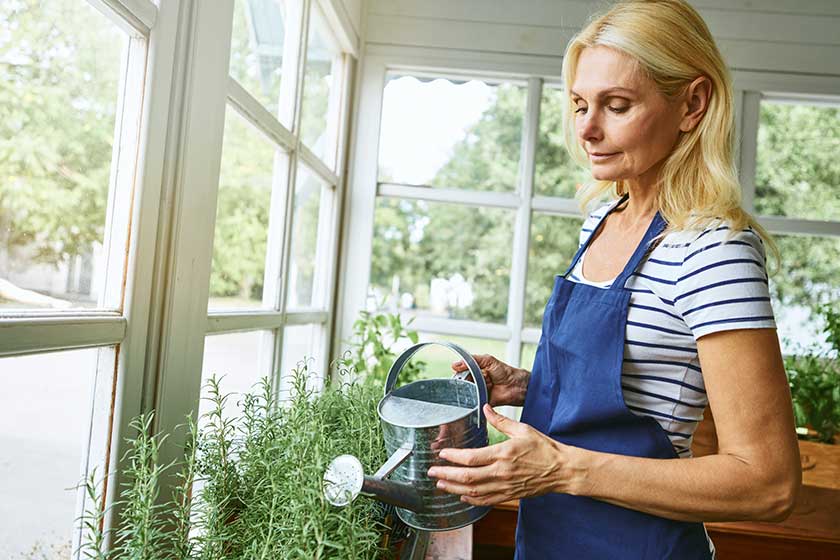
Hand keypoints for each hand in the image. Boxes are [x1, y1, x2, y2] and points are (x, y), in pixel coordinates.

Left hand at [426, 404, 583, 505]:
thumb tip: (485, 408)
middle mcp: (501, 472)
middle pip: (467, 477)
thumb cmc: (544, 448)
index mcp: (503, 454)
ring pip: (473, 492)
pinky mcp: (509, 495)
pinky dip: (470, 500)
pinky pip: (485, 501)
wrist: (562, 470)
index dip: (452, 457)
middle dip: (446, 475)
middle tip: (432, 472)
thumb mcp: (523, 429)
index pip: (471, 458)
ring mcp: (504, 486)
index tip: (441, 454)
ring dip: (454, 488)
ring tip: (440, 484)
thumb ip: (501, 421)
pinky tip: (461, 496)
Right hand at [451, 354, 528, 406]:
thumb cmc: (506, 372)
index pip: (462, 372)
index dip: (458, 374)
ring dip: (464, 394)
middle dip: (460, 385)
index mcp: (477, 371)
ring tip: (464, 392)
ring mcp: (479, 392)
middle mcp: (477, 382)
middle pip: (463, 384)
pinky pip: (473, 403)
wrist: (517, 386)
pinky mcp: (483, 402)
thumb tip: (456, 364)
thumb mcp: (488, 360)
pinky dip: (471, 403)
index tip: (455, 376)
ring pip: (467, 394)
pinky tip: (469, 401)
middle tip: (460, 385)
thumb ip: (472, 360)